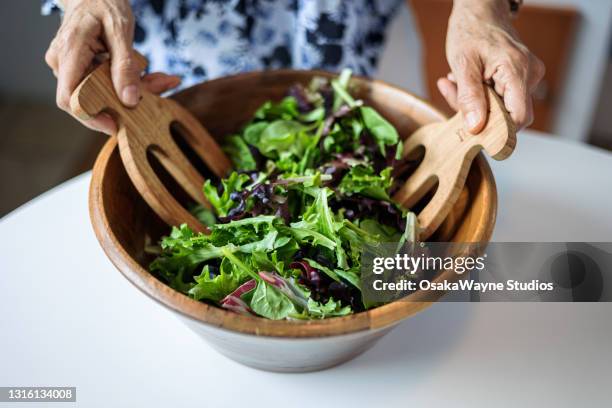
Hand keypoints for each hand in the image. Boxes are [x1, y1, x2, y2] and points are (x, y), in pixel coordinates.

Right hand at [45, 0, 180, 133]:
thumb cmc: (104, 3)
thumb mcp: (120, 31)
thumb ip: (125, 66)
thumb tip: (129, 99)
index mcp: (70, 51)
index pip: (69, 99)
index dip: (91, 117)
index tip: (117, 124)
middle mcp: (62, 63)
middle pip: (90, 99)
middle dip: (125, 102)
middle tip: (158, 90)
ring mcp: (69, 67)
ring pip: (101, 93)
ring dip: (134, 91)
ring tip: (161, 79)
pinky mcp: (81, 69)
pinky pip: (105, 84)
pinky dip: (129, 83)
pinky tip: (151, 76)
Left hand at [439, 0, 544, 132]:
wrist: (479, 10)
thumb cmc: (471, 30)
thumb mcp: (463, 64)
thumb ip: (469, 97)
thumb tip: (475, 127)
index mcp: (517, 71)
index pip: (519, 118)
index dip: (498, 130)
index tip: (472, 128)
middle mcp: (529, 75)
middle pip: (508, 115)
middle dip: (478, 113)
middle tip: (454, 94)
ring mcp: (527, 76)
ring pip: (502, 108)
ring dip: (476, 103)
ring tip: (457, 82)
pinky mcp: (520, 78)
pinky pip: (501, 98)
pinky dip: (481, 95)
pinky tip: (467, 81)